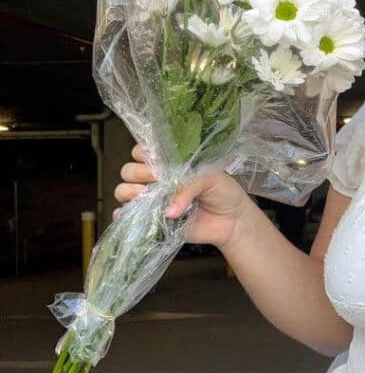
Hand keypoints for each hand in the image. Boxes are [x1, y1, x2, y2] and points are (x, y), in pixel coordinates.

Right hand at [113, 143, 252, 249]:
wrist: (232, 221)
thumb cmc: (223, 192)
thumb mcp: (210, 179)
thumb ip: (188, 187)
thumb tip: (168, 210)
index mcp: (169, 163)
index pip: (142, 152)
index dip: (142, 154)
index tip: (155, 160)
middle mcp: (156, 179)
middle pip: (129, 171)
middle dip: (138, 173)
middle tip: (156, 180)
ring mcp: (152, 199)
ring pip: (124, 191)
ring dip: (129, 192)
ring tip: (146, 196)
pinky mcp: (153, 220)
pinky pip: (129, 217)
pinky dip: (123, 215)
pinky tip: (128, 214)